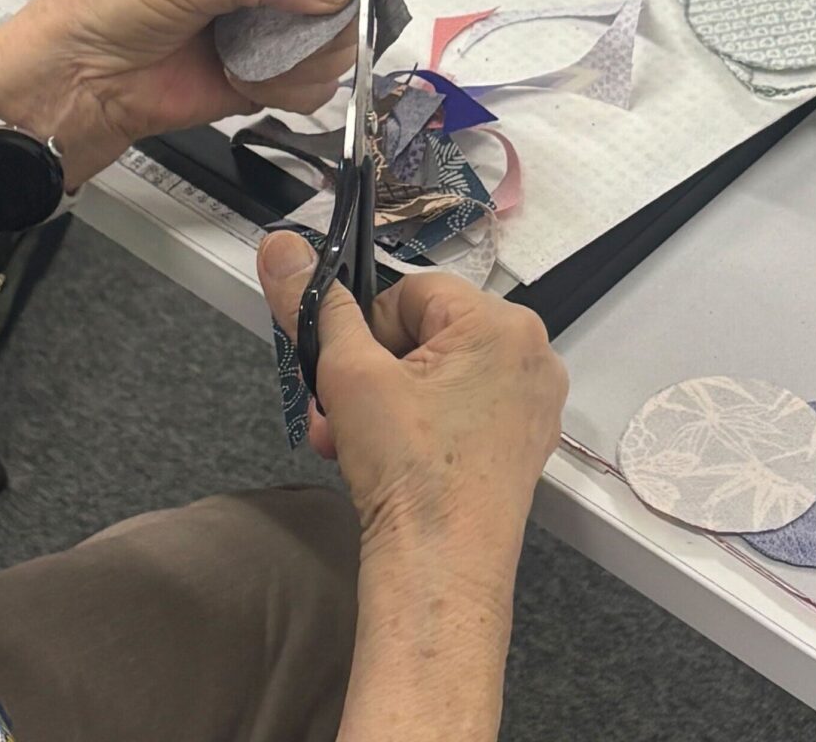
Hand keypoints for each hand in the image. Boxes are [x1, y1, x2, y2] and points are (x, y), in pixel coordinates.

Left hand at [0, 0, 358, 182]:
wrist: (78, 82)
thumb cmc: (110, 4)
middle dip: (325, 18)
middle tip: (293, 34)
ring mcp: (269, 17)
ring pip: (336, 37)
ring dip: (307, 57)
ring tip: (259, 62)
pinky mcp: (270, 67)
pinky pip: (316, 80)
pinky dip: (293, 88)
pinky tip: (250, 82)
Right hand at [257, 231, 565, 568]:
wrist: (440, 569)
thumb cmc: (408, 471)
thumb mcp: (348, 374)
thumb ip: (313, 303)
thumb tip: (283, 246)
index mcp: (503, 324)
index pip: (411, 292)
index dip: (365, 330)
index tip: (345, 371)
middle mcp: (531, 356)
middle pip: (425, 334)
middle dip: (370, 373)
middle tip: (337, 411)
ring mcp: (532, 404)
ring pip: (438, 376)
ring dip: (384, 403)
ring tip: (350, 441)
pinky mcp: (522, 443)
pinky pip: (461, 409)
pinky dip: (419, 425)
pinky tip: (383, 458)